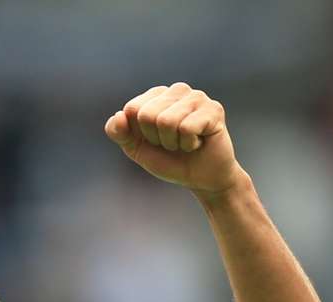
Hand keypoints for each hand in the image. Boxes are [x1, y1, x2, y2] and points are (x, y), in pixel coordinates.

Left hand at [105, 82, 245, 195]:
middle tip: (174, 144)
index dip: (142, 134)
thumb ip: (119, 133)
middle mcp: (177, 90)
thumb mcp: (137, 149)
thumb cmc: (170, 160)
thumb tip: (119, 115)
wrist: (202, 179)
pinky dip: (189, 144)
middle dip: (158, 139)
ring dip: (174, 143)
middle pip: (147, 115)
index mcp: (156, 94)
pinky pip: (187, 128)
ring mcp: (196, 97)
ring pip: (167, 121)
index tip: (157, 140)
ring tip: (186, 142)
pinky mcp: (213, 109)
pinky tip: (199, 142)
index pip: (132, 109)